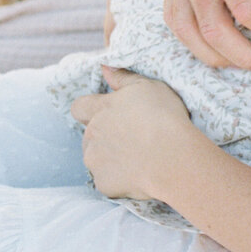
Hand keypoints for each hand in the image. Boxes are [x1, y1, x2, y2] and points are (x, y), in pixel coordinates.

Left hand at [74, 66, 194, 199]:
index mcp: (100, 110)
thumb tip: (104, 67)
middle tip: (134, 137)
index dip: (90, 110)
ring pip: (96, 158)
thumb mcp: (148, 87)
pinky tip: (140, 173)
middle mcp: (91, 135)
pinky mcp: (103, 184)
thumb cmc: (163, 117)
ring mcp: (95, 161)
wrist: (172, 158)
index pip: (79, 107)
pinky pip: (107, 180)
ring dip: (111, 157)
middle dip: (106, 136)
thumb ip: (123, 78)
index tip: (108, 113)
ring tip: (139, 157)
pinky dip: (119, 178)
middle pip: (90, 135)